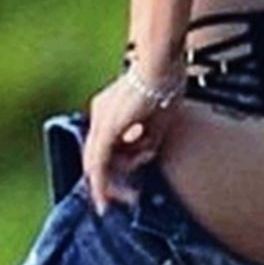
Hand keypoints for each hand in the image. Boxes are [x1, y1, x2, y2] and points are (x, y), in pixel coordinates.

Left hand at [82, 70, 179, 214]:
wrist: (162, 63)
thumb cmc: (168, 83)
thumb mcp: (157, 120)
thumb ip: (146, 139)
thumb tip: (142, 155)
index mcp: (112, 109)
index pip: (108, 144)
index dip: (116, 166)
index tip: (127, 184)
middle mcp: (101, 114)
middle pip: (98, 155)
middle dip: (108, 182)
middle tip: (121, 200)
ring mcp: (101, 120)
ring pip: (95, 162)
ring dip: (109, 185)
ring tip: (127, 197)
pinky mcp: (106, 127)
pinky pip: (98, 162)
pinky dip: (100, 183)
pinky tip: (105, 198)